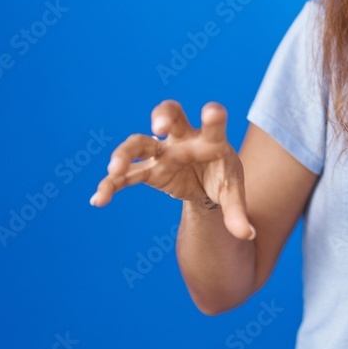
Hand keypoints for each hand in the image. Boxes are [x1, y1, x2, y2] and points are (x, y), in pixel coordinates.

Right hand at [89, 100, 255, 239]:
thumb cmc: (221, 176)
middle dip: (163, 116)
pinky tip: (99, 200)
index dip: (213, 116)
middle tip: (160, 127)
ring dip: (125, 153)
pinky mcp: (148, 171)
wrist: (205, 182)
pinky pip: (126, 176)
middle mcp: (183, 139)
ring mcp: (162, 153)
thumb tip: (248, 235)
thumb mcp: (232, 193)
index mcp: (211, 139)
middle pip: (170, 114)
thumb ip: (237, 212)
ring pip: (139, 143)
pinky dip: (111, 186)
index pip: (214, 124)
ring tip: (115, 170)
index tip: (212, 113)